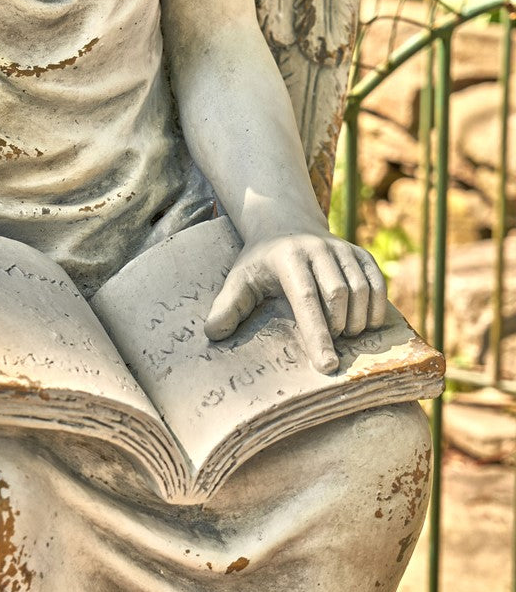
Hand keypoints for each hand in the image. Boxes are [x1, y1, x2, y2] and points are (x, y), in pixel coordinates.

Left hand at [204, 231, 386, 373]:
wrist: (286, 225)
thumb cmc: (261, 262)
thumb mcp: (238, 280)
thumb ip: (226, 306)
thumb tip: (213, 334)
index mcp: (288, 258)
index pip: (306, 300)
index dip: (317, 335)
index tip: (327, 366)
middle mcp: (319, 250)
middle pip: (337, 296)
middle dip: (336, 328)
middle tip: (328, 346)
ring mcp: (343, 249)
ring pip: (361, 290)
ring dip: (357, 321)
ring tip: (344, 336)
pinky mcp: (361, 253)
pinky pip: (377, 283)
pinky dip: (377, 308)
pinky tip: (366, 325)